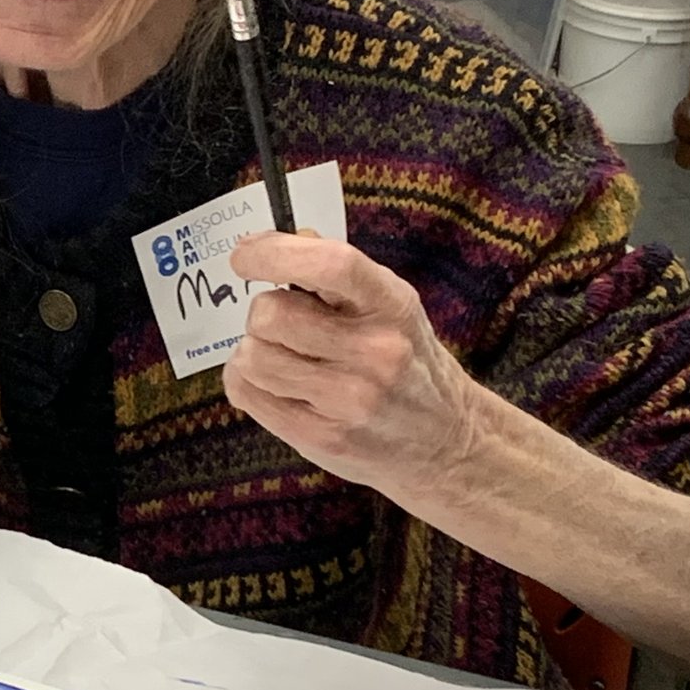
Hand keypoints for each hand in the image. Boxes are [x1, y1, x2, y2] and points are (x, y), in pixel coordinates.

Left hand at [222, 231, 484, 506]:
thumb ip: (335, 276)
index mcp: (394, 304)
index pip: (331, 265)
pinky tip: (279, 383)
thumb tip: (262, 248)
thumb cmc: (404, 360)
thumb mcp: (390, 306)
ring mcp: (348, 399)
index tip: (244, 256)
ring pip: (251, 357)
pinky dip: (248, 381)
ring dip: (254, 351)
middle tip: (283, 325)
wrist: (445, 440)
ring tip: (284, 357)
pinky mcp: (321, 436)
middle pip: (271, 315)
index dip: (274, 254)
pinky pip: (245, 392)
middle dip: (263, 314)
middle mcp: (376, 351)